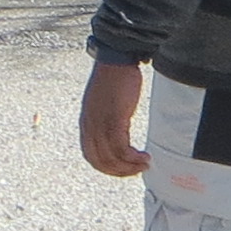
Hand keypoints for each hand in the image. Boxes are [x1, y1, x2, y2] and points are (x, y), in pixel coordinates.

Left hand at [78, 59, 149, 177]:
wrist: (114, 60)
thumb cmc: (112, 79)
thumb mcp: (103, 105)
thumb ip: (106, 120)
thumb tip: (117, 134)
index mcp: (86, 124)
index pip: (91, 156)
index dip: (107, 168)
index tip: (123, 169)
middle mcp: (90, 127)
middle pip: (100, 161)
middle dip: (120, 171)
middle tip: (136, 171)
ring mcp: (101, 124)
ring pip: (112, 158)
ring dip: (129, 166)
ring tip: (144, 164)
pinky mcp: (114, 118)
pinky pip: (121, 147)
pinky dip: (133, 157)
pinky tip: (144, 156)